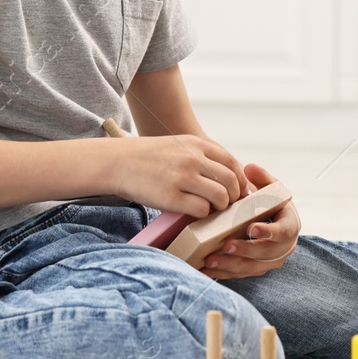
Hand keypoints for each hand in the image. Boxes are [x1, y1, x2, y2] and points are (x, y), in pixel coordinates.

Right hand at [114, 134, 247, 217]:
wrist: (117, 162)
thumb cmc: (149, 158)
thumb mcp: (178, 146)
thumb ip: (202, 156)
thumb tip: (229, 178)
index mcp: (196, 144)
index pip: (233, 163)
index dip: (240, 181)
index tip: (238, 192)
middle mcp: (192, 158)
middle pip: (231, 181)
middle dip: (234, 197)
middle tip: (226, 205)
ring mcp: (181, 177)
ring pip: (220, 196)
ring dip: (220, 207)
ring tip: (211, 209)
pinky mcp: (170, 197)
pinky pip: (201, 209)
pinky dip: (203, 214)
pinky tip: (194, 212)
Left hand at [199, 163, 299, 279]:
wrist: (267, 220)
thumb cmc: (267, 203)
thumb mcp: (268, 188)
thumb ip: (261, 177)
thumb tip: (249, 168)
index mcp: (289, 225)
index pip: (283, 231)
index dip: (269, 231)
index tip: (252, 228)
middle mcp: (283, 247)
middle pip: (266, 253)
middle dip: (245, 250)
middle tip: (226, 245)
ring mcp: (269, 261)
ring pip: (251, 267)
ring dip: (230, 265)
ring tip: (210, 260)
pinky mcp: (255, 269)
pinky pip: (239, 274)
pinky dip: (222, 273)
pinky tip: (206, 269)